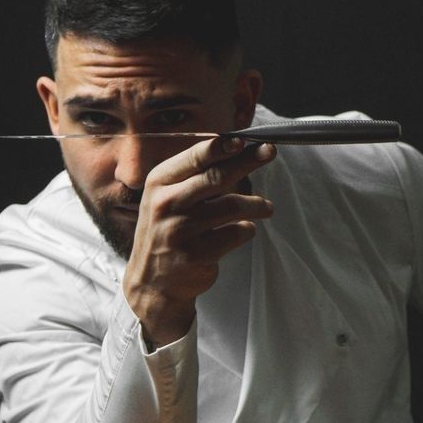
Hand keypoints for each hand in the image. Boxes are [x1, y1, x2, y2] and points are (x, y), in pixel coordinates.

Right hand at [123, 136, 274, 345]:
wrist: (152, 282)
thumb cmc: (168, 231)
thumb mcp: (168, 198)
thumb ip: (194, 176)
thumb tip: (237, 149)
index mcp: (159, 183)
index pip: (194, 158)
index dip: (222, 147)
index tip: (245, 140)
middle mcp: (166, 203)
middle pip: (216, 176)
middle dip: (247, 162)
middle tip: (269, 153)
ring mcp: (180, 230)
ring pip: (232, 206)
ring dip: (256, 205)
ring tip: (267, 208)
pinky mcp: (196, 254)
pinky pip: (236, 234)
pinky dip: (247, 230)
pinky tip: (245, 230)